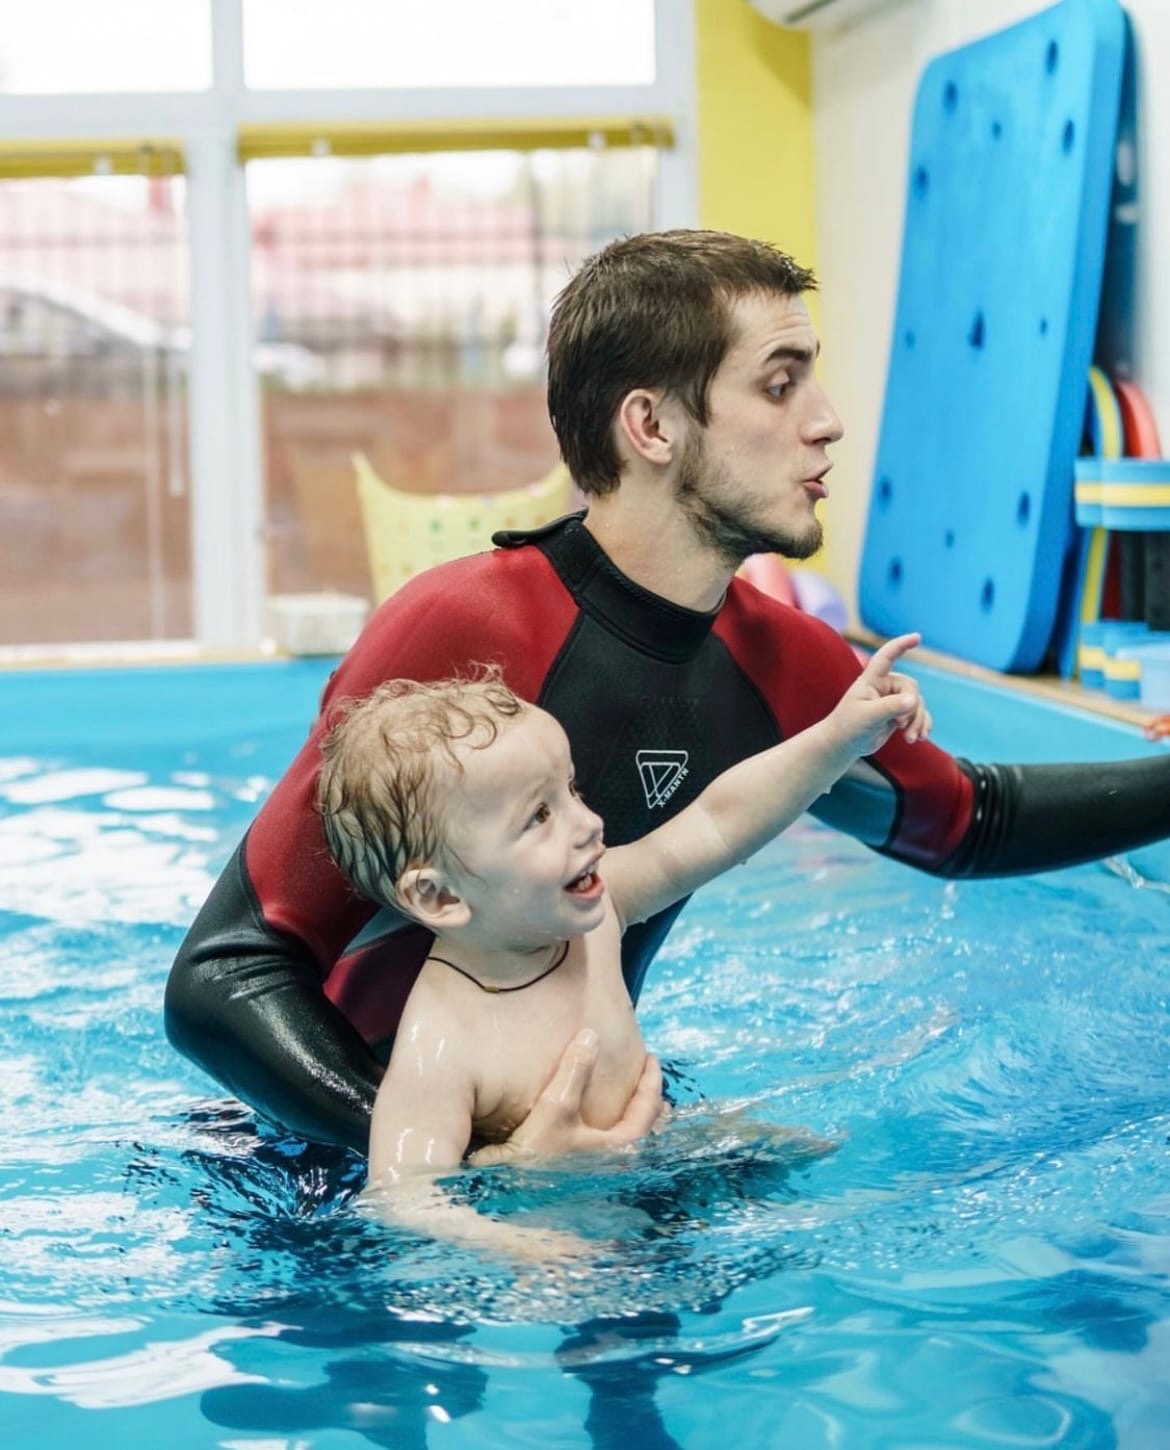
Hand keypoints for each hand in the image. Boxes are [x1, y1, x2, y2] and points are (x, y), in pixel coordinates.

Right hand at [467, 1030, 663, 1166]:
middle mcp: (616, 1166)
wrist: (507, 1197)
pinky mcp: (584, 1181)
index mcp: (620, 1148)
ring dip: (636, 1121)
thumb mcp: (555, 1106)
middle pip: (647, 1131)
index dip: (652, 1081)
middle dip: (651, 1105)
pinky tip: (602, 1130)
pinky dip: (617, 1134)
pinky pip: (613, 1152)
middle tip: (650, 1082)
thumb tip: (591, 1035)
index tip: (651, 1058)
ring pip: (631, 1144)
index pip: (647, 1109)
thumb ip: (575, 1069)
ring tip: (633, 1105)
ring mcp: (601, 1176)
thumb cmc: (535, 1156)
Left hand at [832, 632, 931, 755]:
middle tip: (899, 725)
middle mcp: (884, 686)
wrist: (844, 744)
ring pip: (918, 703)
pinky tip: (920, 737)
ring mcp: (892, 700)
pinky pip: (919, 714)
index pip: (887, 656)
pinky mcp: (898, 714)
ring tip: (910, 739)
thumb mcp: (868, 716)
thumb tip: (913, 700)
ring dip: (918, 721)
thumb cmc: (849, 726)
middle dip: (912, 708)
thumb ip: (890, 707)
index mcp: (872, 680)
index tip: (917, 637)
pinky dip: (922, 725)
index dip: (901, 645)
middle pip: (911, 688)